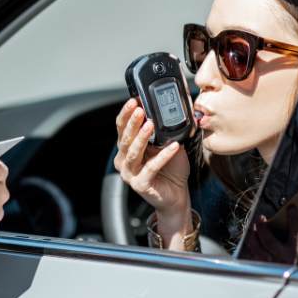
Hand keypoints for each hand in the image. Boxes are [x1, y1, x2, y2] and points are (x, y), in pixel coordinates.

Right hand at [114, 98, 190, 217]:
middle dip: (132, 122)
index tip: (133, 101)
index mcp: (126, 149)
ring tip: (150, 124)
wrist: (176, 196)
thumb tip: (164, 113)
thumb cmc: (170, 170)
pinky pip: (151, 168)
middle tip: (139, 109)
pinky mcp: (140, 185)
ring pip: (134, 152)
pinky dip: (163, 156)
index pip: (121, 128)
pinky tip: (173, 146)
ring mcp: (130, 174)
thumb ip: (160, 132)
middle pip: (125, 139)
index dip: (126, 114)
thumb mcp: (164, 145)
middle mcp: (124, 161)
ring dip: (142, 137)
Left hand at [247, 206, 297, 263]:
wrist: (285, 281)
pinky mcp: (258, 265)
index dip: (293, 220)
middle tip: (261, 217)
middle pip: (267, 239)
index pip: (294, 233)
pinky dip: (251, 244)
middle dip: (263, 226)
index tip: (292, 209)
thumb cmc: (293, 263)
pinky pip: (250, 252)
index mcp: (292, 253)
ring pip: (256, 245)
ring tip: (255, 226)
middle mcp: (279, 258)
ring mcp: (267, 262)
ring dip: (253, 233)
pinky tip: (253, 238)